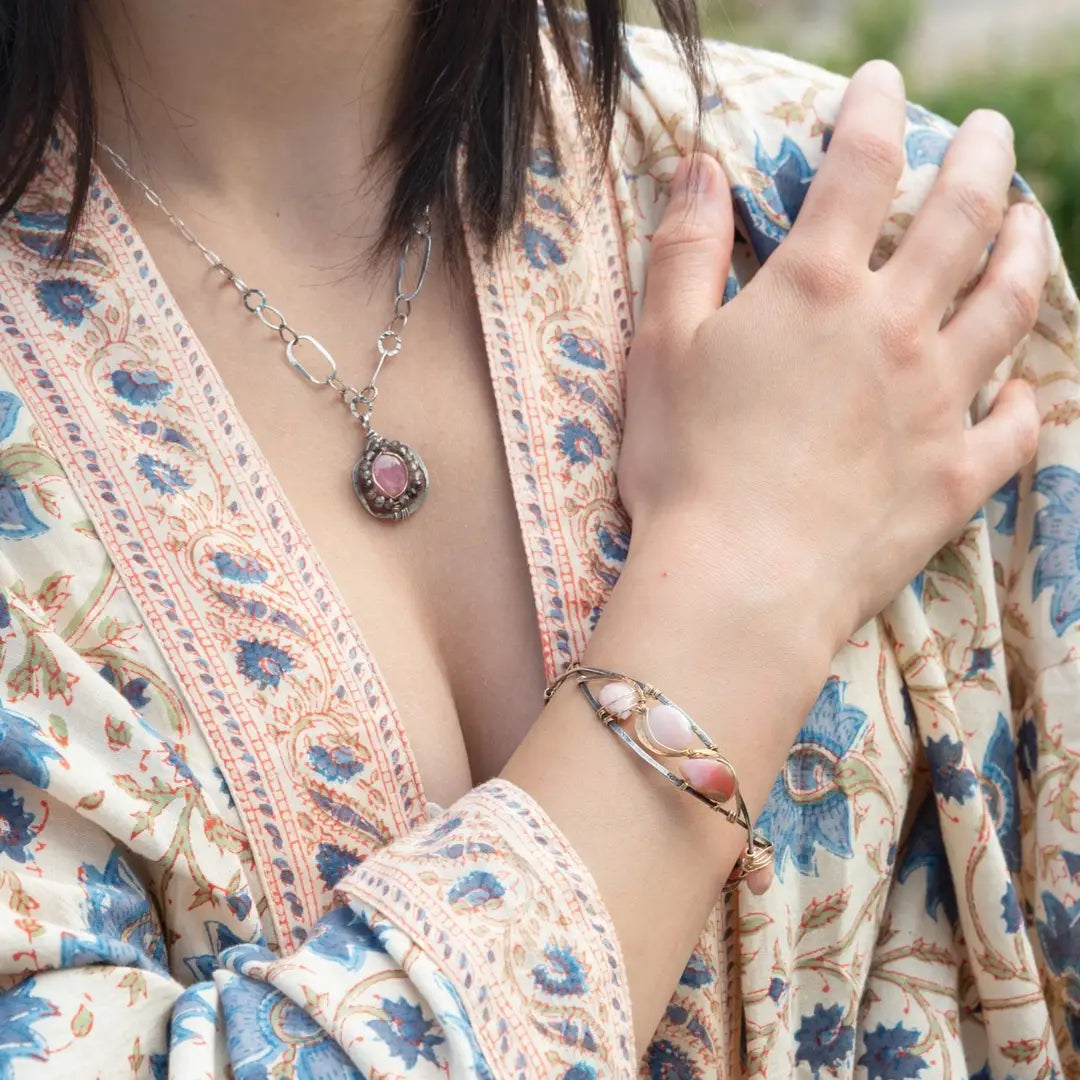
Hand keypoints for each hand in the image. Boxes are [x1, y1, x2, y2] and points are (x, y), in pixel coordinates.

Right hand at [618, 59, 1051, 651]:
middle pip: (961, 218)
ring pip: (1011, 305)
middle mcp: (895, 328)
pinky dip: (1028, 397)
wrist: (739, 581)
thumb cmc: (685, 463)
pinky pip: (1015, 425)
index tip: (880, 80)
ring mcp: (937, 402)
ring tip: (1029, 222)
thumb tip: (700, 164)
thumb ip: (685, 249)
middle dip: (980, 159)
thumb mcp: (660, 346)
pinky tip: (1028, 385)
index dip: (873, 110)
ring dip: (1027, 251)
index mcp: (818, 288)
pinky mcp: (955, 475)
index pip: (860, 167)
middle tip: (987, 131)